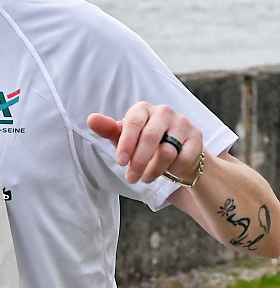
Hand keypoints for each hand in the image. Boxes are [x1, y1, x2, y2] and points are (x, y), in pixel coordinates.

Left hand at [87, 102, 202, 183]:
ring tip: (146, 178)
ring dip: (154, 170)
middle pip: (150, 137)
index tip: (120, 162)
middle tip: (131, 178)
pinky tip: (168, 172)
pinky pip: (184, 157)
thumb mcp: (124, 138)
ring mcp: (182, 123)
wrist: (175, 152)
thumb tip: (91, 119)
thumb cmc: (143, 144)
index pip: (133, 122)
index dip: (126, 144)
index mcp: (143, 109)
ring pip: (167, 150)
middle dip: (138, 161)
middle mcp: (164, 111)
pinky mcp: (196, 137)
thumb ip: (108, 129)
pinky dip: (174, 169)